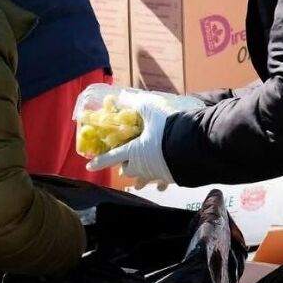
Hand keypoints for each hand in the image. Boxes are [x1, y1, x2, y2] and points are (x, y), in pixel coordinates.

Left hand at [86, 91, 203, 186]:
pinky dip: (160, 182)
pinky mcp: (170, 178)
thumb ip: (137, 104)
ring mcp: (156, 174)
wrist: (193, 145)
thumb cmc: (168, 127)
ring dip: (140, 179)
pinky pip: (162, 183)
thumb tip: (124, 97)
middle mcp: (142, 166)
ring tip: (139, 182)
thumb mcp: (151, 110)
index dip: (100, 161)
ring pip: (143, 180)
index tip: (90, 166)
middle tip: (126, 163)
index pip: (112, 157)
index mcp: (133, 151)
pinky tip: (161, 185)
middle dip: (125, 168)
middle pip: (128, 171)